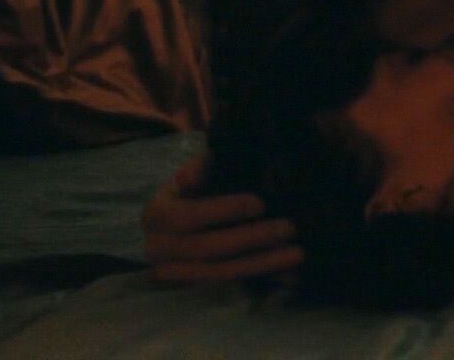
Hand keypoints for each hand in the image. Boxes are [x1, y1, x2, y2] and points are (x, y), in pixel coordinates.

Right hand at [141, 154, 303, 282]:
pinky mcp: (197, 287)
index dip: (223, 210)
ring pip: (220, 272)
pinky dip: (262, 277)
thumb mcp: (197, 172)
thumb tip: (197, 171)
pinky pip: (232, 284)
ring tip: (296, 253)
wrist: (184, 219)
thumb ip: (202, 168)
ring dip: (261, 263)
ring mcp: (175, 272)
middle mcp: (159, 248)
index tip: (260, 204)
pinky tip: (290, 272)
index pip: (187, 216)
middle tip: (289, 228)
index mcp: (156, 215)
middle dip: (250, 239)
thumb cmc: (197, 190)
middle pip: (206, 249)